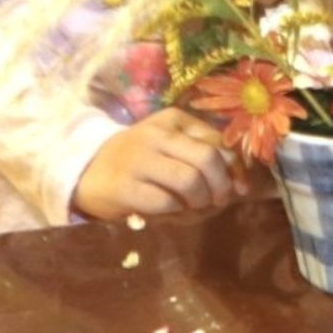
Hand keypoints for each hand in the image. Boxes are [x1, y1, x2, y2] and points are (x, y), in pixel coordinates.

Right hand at [74, 109, 245, 220]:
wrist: (88, 171)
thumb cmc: (142, 160)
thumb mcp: (174, 148)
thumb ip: (208, 157)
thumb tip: (243, 185)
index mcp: (174, 120)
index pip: (218, 141)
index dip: (236, 168)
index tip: (241, 187)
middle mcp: (156, 134)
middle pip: (207, 159)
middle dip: (221, 186)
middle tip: (218, 201)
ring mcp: (138, 159)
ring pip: (189, 181)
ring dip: (200, 201)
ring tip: (195, 207)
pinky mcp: (124, 187)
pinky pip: (166, 202)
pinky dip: (177, 213)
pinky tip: (173, 212)